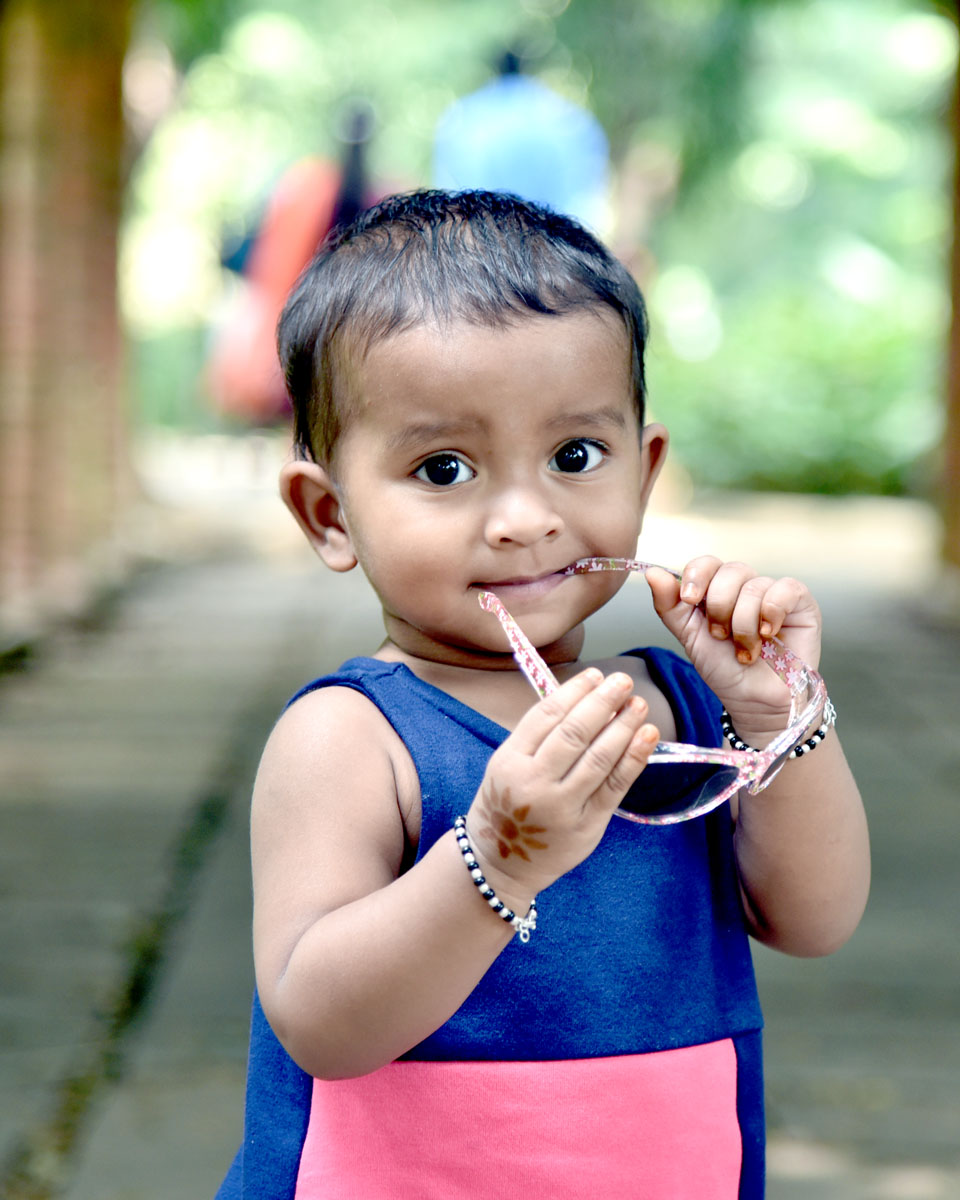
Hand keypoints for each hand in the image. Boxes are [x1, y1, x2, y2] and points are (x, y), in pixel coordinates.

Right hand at [466, 669, 658, 902]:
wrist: (501, 863)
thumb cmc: (507, 805)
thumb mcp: (505, 766)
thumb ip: (537, 737)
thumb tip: (584, 699)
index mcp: (509, 761)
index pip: (546, 716)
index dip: (574, 692)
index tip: (595, 675)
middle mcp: (534, 783)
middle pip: (574, 733)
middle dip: (602, 702)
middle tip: (623, 681)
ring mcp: (562, 807)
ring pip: (599, 758)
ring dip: (623, 726)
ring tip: (638, 704)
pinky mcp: (587, 826)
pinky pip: (615, 786)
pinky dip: (634, 758)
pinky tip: (647, 736)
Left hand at [646, 557, 821, 736]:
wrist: (754, 701)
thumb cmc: (724, 670)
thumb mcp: (690, 637)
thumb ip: (670, 606)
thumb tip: (652, 572)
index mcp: (717, 590)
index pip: (706, 563)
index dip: (697, 576)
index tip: (689, 600)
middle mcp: (746, 586)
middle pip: (730, 570)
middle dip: (720, 608)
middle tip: (721, 636)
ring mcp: (774, 592)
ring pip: (754, 585)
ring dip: (743, 624)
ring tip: (745, 650)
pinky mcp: (801, 603)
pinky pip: (785, 589)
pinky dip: (771, 612)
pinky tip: (768, 634)